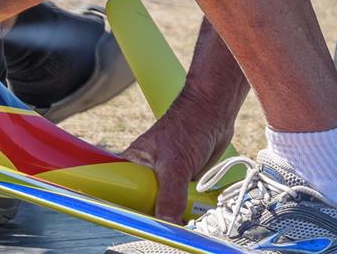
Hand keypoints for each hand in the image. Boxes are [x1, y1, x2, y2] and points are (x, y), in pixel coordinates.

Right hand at [123, 92, 237, 221]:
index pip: (121, 194)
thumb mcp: (176, 163)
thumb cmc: (189, 124)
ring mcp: (163, 179)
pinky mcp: (179, 182)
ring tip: (186, 209)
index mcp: (133, 163)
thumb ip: (170, 196)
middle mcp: (145, 173)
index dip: (128, 210)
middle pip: (144, 206)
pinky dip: (186, 208)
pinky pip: (179, 204)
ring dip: (175, 213)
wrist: (214, 113)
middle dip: (157, 216)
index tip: (140, 222)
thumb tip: (166, 224)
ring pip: (164, 207)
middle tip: (170, 218)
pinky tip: (194, 207)